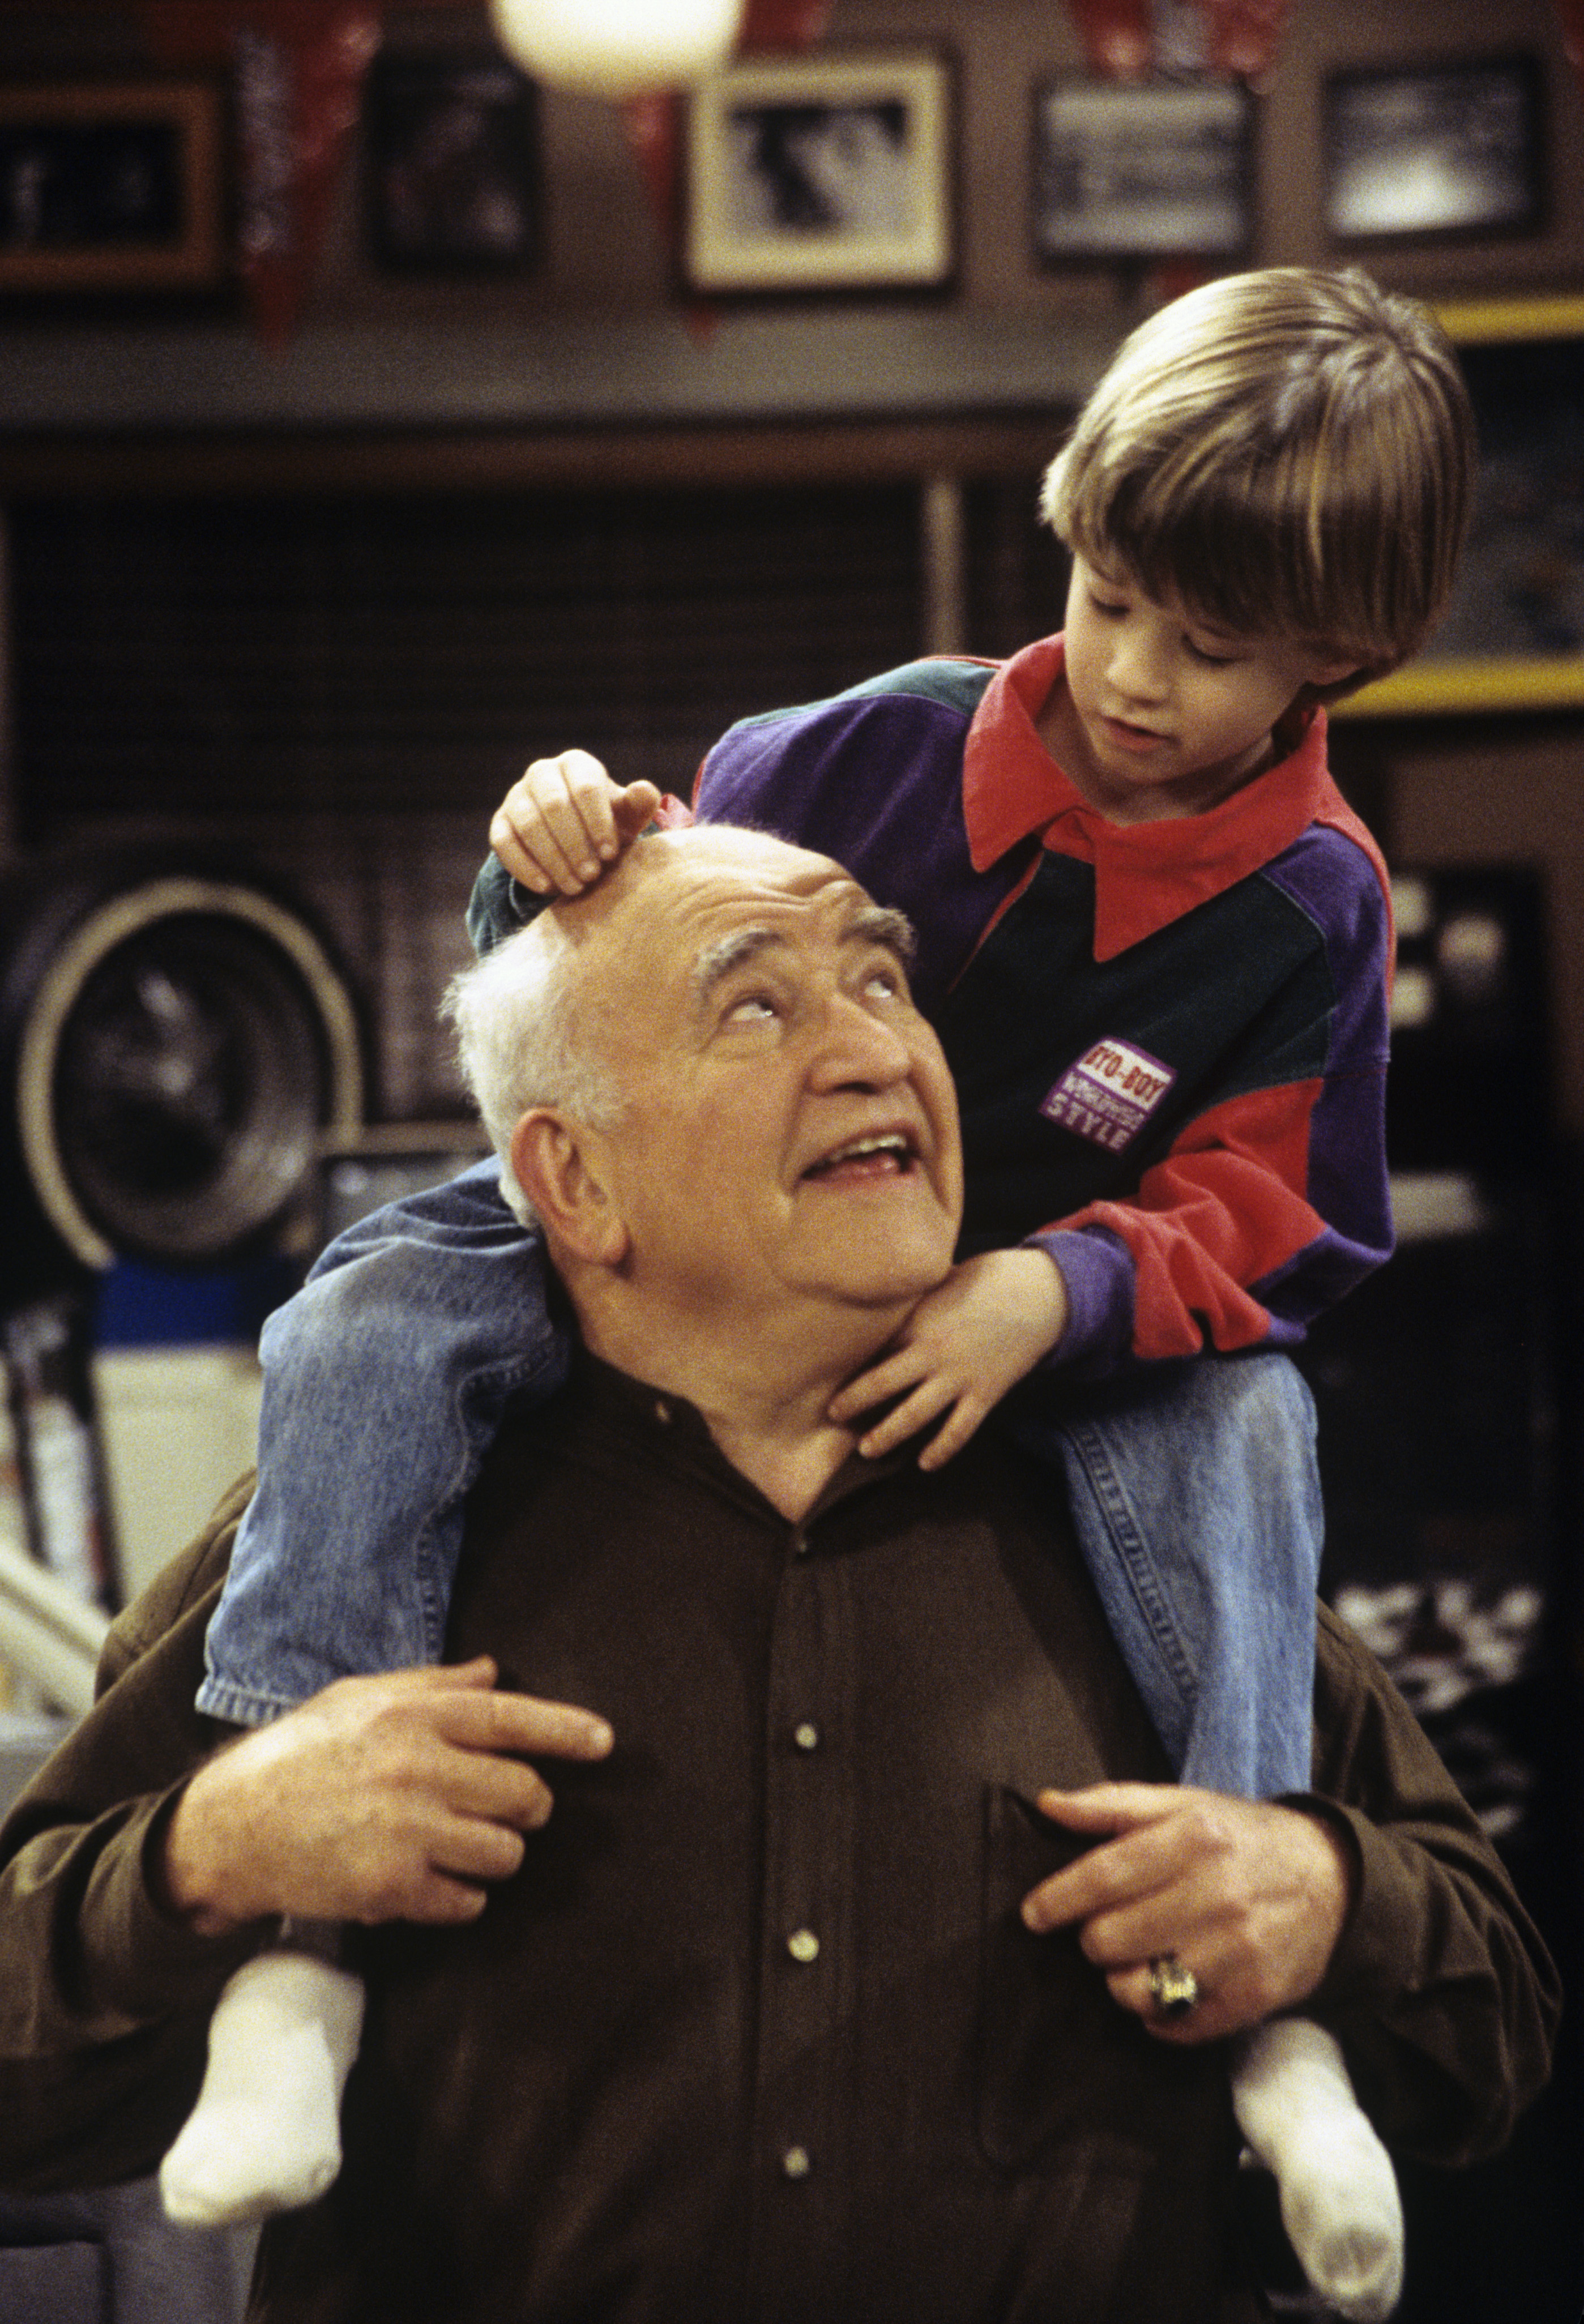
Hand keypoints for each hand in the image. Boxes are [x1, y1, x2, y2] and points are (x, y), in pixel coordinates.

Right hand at [163, 1658, 612, 1935]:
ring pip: (505, 1852)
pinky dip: (461, 1897)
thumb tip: (496, 1673)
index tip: (605, 1743)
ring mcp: (406, 1832)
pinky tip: (429, 1880)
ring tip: (457, 1845)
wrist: (229, 1827)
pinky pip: (467, 1901)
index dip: (566, 1730)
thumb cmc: (299, 1755)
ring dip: (495, 1854)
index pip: (511, 1719)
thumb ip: (433, 1685)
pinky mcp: (391, 1888)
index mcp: (412, 1716)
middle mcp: (416, 1769)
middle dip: (527, 1804)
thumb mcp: (359, 1698)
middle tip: (506, 1807)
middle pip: (524, 1793)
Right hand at [490, 751, 662, 894]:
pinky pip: (504, 843)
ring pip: (528, 824)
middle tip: (591, 875)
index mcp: (576, 764)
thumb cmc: (606, 823)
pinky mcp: (500, 822)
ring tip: (575, 887)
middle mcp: (542, 773)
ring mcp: (516, 796)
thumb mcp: (626, 816)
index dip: (598, 822)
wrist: (576, 838)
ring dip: (552, 859)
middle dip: (574, 844)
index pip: (585, 787)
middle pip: (554, 805)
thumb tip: (646, 790)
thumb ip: (638, 805)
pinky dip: (524, 868)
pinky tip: (546, 888)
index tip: (611, 855)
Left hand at [826, 1248, 1068, 1468]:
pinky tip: (925, 1464)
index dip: (848, 1365)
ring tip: (866, 1451)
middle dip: (854, 1402)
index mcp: (918, 1321)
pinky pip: (959, 1430)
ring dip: (888, 1435)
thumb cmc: (989, 1279)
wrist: (1041, 1294)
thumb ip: (914, 1297)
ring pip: (915, 1415)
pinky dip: (942, 1450)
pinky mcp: (985, 1394)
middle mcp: (933, 1353)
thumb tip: (884, 1292)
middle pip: (882, 1384)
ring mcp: (959, 1377)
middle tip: (831, 1416)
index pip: (873, 1349)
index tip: (824, 1376)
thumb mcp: (943, 1279)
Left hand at [1019, 1784, 1354, 2043]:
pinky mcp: (1255, 1996)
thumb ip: (1111, 1805)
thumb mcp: (1182, 1804)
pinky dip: (1159, 2016)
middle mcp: (1217, 1894)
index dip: (1058, 1900)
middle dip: (1095, 1938)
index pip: (1103, 1877)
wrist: (1332, 1878)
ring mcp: (1238, 1951)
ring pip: (1138, 1990)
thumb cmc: (1239, 1838)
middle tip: (1109, 1929)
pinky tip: (1166, 1990)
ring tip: (1139, 1959)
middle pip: (1111, 1940)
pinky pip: (1178, 2025)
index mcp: (1194, 1838)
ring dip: (1123, 1980)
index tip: (1034, 1914)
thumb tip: (1046, 1804)